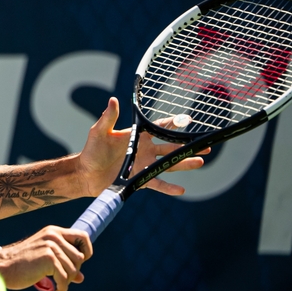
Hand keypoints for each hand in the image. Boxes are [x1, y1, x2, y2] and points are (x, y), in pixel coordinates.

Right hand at [0, 226, 91, 290]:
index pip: (83, 236)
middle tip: (61, 280)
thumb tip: (81, 278)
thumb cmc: (22, 264)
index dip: (86, 251)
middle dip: (73, 272)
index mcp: (54, 232)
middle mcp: (54, 236)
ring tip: (57, 286)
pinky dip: (62, 288)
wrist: (3, 267)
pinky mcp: (48, 258)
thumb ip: (63, 263)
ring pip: (73, 270)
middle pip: (80, 257)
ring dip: (66, 282)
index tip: (79, 264)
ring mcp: (51, 246)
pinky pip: (64, 278)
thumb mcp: (44, 259)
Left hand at [77, 97, 207, 195]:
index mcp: (138, 136)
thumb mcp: (99, 132)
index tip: (187, 120)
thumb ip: (108, 118)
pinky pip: (157, 183)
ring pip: (169, 164)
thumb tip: (113, 100)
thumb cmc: (91, 151)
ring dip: (184, 163)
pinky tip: (181, 190)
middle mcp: (145, 150)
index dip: (173, 124)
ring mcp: (144, 165)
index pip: (159, 128)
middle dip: (188, 146)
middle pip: (171, 147)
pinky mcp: (140, 180)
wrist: (85, 174)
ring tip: (200, 161)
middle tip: (206, 145)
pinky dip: (169, 188)